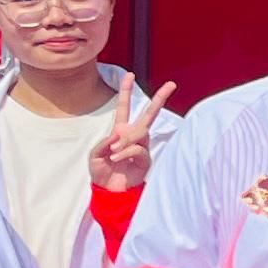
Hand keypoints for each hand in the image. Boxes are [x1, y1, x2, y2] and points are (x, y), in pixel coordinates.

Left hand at [88, 77, 175, 191]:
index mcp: (120, 131)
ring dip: (126, 140)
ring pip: (140, 132)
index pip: (124, 107)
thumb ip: (104, 143)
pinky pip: (138, 149)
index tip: (130, 75)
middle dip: (160, 99)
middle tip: (172, 84)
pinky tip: (117, 158)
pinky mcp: (145, 160)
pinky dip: (126, 152)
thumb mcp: (95, 155)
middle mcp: (133, 136)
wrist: (108, 192)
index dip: (126, 91)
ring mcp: (141, 147)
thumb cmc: (101, 171)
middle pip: (149, 114)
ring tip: (113, 153)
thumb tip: (118, 135)